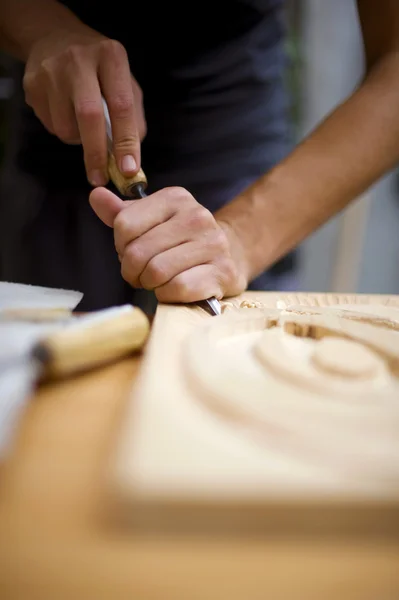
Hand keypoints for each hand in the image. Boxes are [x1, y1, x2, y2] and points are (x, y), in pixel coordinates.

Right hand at [23, 26, 145, 185]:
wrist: (53, 38)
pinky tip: (66, 113)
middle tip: (101, 177)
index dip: (126, 142)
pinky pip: (50, 125)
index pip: (122, 105)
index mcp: (111, 56)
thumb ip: (133, 118)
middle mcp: (79, 60)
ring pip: (66, 126)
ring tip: (83, 126)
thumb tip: (130, 160)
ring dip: (79, 141)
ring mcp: (52, 71)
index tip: (128, 169)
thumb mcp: (124, 82)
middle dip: (96, 153)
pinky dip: (63, 130)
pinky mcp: (32, 85)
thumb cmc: (98, 68)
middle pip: (89, 116)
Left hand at [89, 186, 248, 302]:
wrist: (231, 255)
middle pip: (138, 252)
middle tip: (141, 274)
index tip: (131, 252)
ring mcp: (213, 244)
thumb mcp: (151, 221)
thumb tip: (96, 196)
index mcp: (175, 198)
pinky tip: (174, 290)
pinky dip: (168, 295)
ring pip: (156, 272)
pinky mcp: (222, 272)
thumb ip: (122, 213)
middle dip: (132, 271)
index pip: (124, 225)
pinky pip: (177, 288)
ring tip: (157, 282)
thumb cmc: (181, 241)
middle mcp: (197, 217)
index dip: (120, 246)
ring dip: (150, 284)